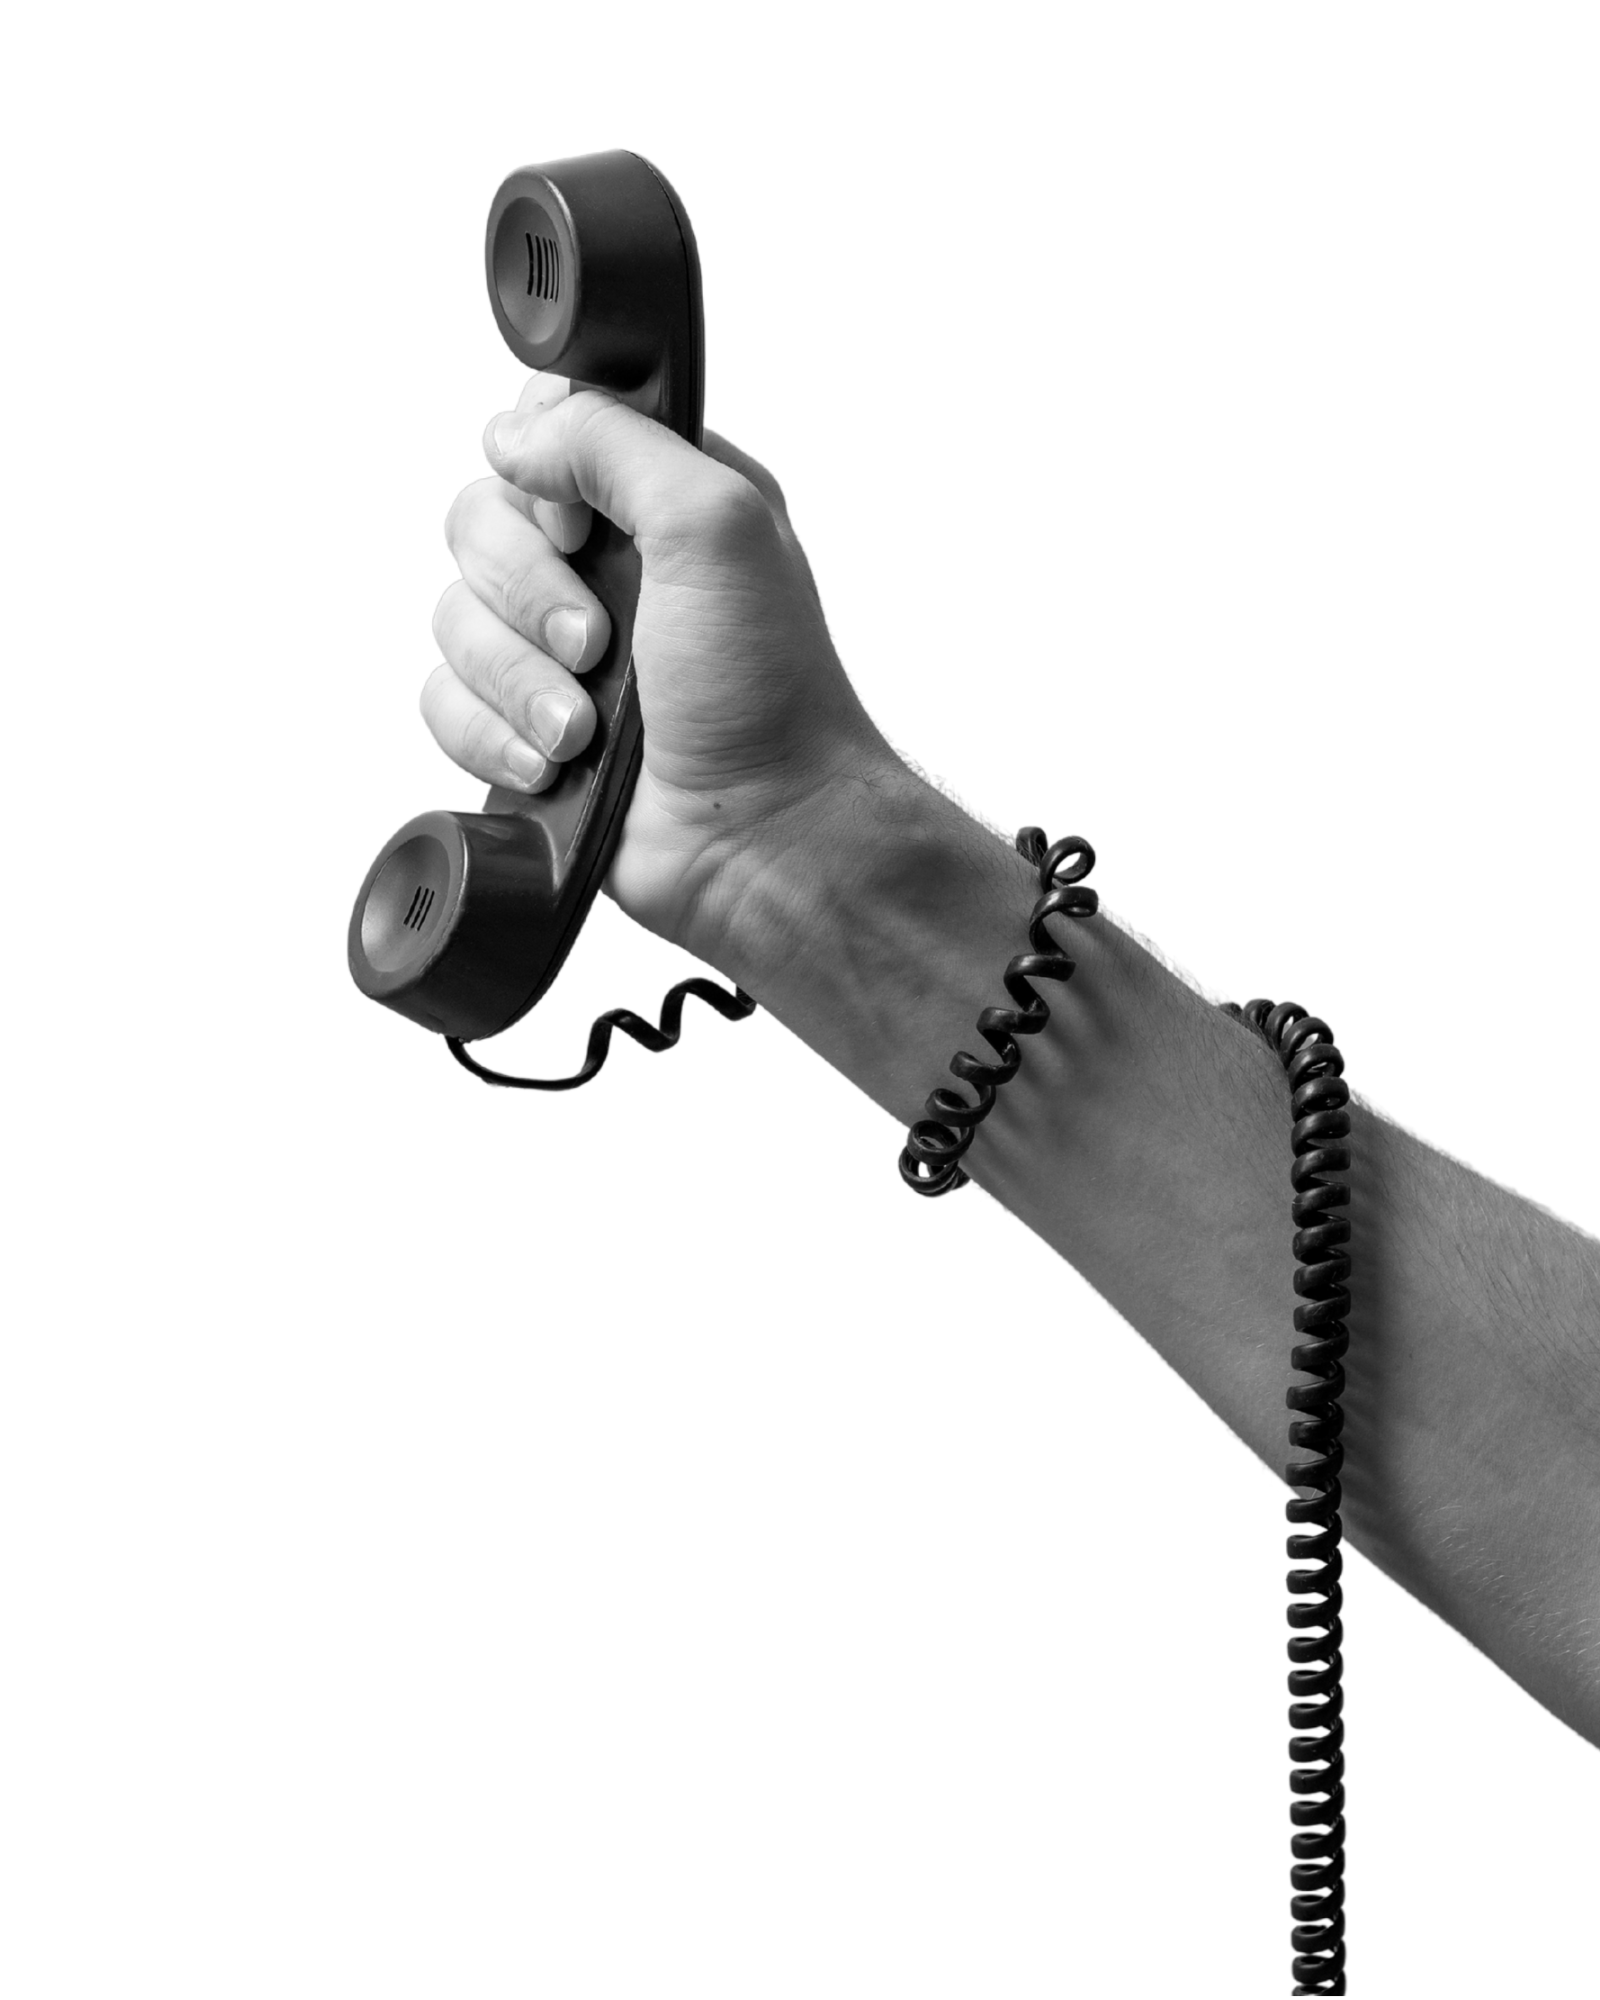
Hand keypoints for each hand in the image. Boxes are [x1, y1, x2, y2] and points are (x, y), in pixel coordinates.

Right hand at [423, 374, 898, 973]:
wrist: (764, 835)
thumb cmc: (769, 694)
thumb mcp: (719, 522)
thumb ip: (613, 441)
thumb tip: (517, 437)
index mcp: (652, 502)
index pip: (531, 435)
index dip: (537, 482)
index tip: (582, 533)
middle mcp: (601, 568)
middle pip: (474, 525)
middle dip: (528, 594)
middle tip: (599, 644)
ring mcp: (554, 653)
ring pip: (451, 622)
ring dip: (519, 683)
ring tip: (586, 727)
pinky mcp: (520, 730)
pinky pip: (441, 707)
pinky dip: (491, 737)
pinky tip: (553, 764)